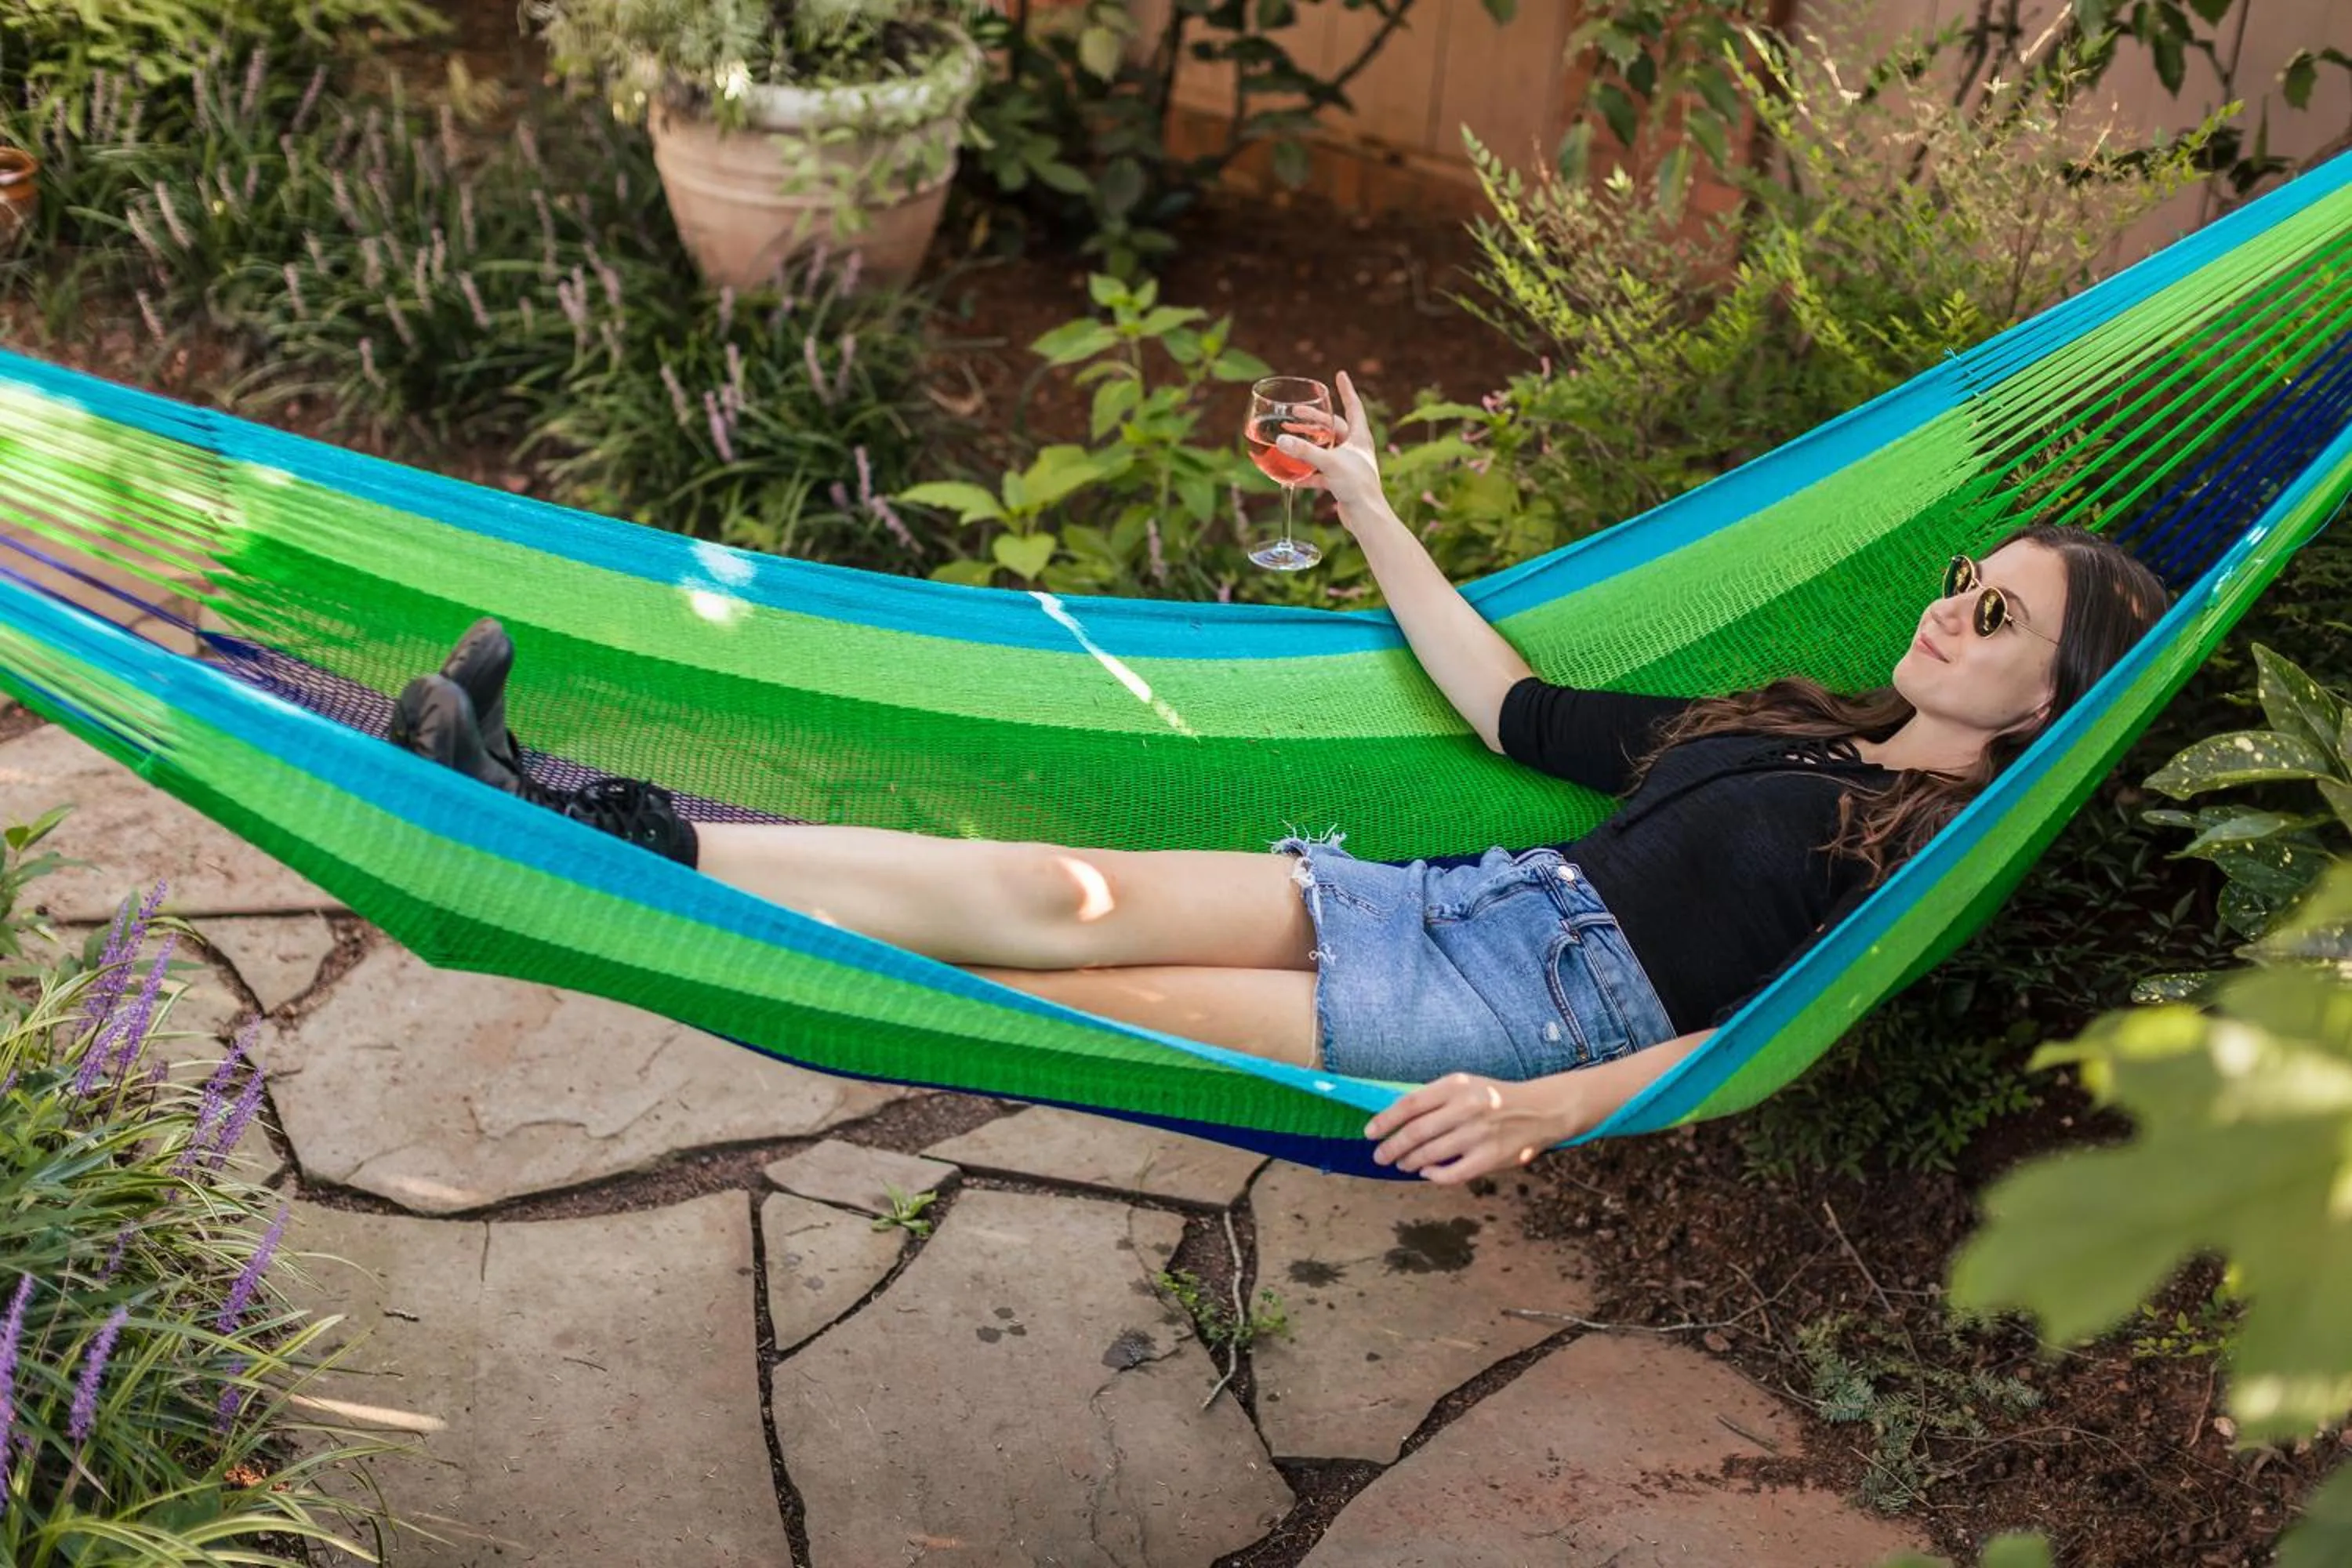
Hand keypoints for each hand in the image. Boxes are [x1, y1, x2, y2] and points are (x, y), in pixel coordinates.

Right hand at [1274, 370, 1388, 526]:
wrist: (1366, 517)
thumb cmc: (1357, 486)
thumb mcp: (1329, 463)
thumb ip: (1304, 451)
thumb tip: (1281, 439)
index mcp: (1360, 437)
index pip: (1353, 406)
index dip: (1346, 390)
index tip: (1340, 375)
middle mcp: (1355, 449)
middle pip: (1333, 427)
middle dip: (1313, 419)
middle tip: (1295, 413)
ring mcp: (1348, 465)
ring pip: (1325, 449)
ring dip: (1307, 444)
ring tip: (1289, 438)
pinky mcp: (1341, 482)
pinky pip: (1320, 472)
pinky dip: (1306, 471)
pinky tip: (1291, 474)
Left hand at [1364, 1072, 1571, 1183]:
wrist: (1540, 1110)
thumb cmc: (1493, 1098)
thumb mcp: (1465, 1085)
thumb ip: (1434, 1099)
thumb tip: (1394, 1119)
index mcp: (1456, 1085)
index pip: (1410, 1104)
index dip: (1385, 1120)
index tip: (1369, 1133)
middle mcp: (1467, 1108)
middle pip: (1416, 1132)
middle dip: (1392, 1147)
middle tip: (1379, 1156)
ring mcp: (1479, 1134)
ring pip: (1430, 1154)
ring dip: (1409, 1162)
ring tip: (1401, 1164)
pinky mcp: (1490, 1158)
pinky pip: (1452, 1173)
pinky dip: (1434, 1175)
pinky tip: (1427, 1172)